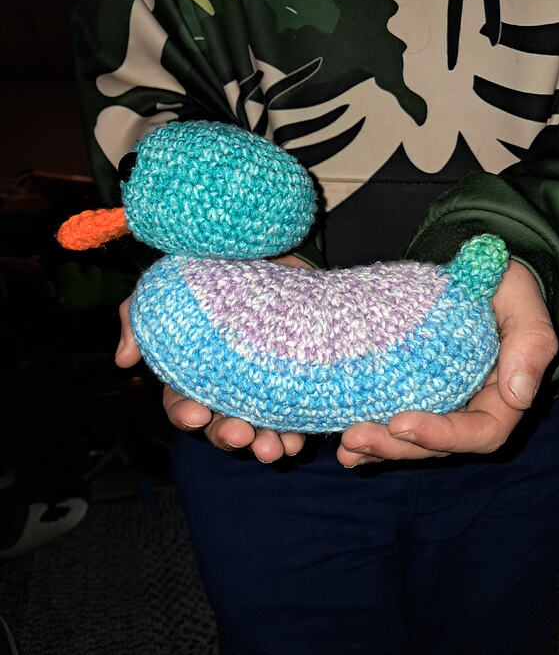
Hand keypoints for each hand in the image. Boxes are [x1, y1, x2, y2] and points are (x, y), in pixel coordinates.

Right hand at [115, 254, 311, 462]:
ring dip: (263, 444)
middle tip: (240, 433)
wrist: (271, 248)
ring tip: (274, 448)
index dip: (185, 415)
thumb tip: (123, 361)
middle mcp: (225, 383)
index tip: (198, 414)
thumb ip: (140, 316)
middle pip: (219, 424)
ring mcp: (261, 385)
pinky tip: (296, 440)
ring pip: (257, 427)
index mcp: (192, 369)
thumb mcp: (175, 282)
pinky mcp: (294, 379)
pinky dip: (294, 433)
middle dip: (227, 435)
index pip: (181, 403)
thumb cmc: (215, 267)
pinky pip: (294, 416)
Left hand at [337, 260, 557, 466]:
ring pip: (413, 440)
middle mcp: (472, 407)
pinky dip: (373, 435)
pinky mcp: (416, 393)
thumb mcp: (522, 300)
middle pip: (438, 444)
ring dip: (379, 447)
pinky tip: (343, 443)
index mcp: (502, 395)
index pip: (480, 431)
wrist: (476, 273)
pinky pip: (395, 421)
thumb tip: (518, 395)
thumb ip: (530, 343)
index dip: (442, 435)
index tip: (401, 423)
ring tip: (346, 446)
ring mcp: (443, 404)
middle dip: (396, 447)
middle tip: (354, 438)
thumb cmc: (502, 284)